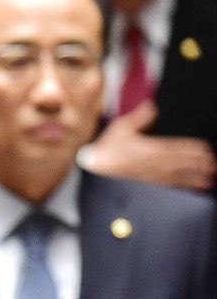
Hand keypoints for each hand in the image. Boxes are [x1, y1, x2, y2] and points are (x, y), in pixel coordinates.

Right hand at [84, 101, 215, 190]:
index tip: (206, 151)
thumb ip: (139, 118)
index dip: (193, 151)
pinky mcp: (145, 187)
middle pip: (182, 165)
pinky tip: (190, 191)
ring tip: (209, 180)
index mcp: (150, 149)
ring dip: (195, 179)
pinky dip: (181, 189)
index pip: (178, 149)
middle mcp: (153, 164)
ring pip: (178, 178)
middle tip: (213, 167)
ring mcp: (150, 177)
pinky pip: (167, 188)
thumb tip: (152, 107)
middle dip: (200, 166)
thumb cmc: (104, 151)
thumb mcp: (120, 128)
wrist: (93, 169)